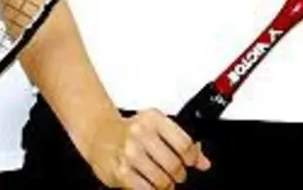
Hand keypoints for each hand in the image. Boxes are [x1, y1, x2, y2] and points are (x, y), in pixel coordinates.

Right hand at [80, 109, 209, 189]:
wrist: (99, 133)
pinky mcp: (120, 171)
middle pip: (174, 164)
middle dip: (178, 175)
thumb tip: (204, 162)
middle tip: (175, 175)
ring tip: (162, 182)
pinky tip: (150, 185)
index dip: (192, 158)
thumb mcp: (156, 127)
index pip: (184, 143)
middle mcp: (140, 133)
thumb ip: (182, 143)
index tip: (190, 163)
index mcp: (153, 119)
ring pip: (162, 180)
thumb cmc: (129, 131)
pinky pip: (146, 189)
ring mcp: (130, 153)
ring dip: (166, 185)